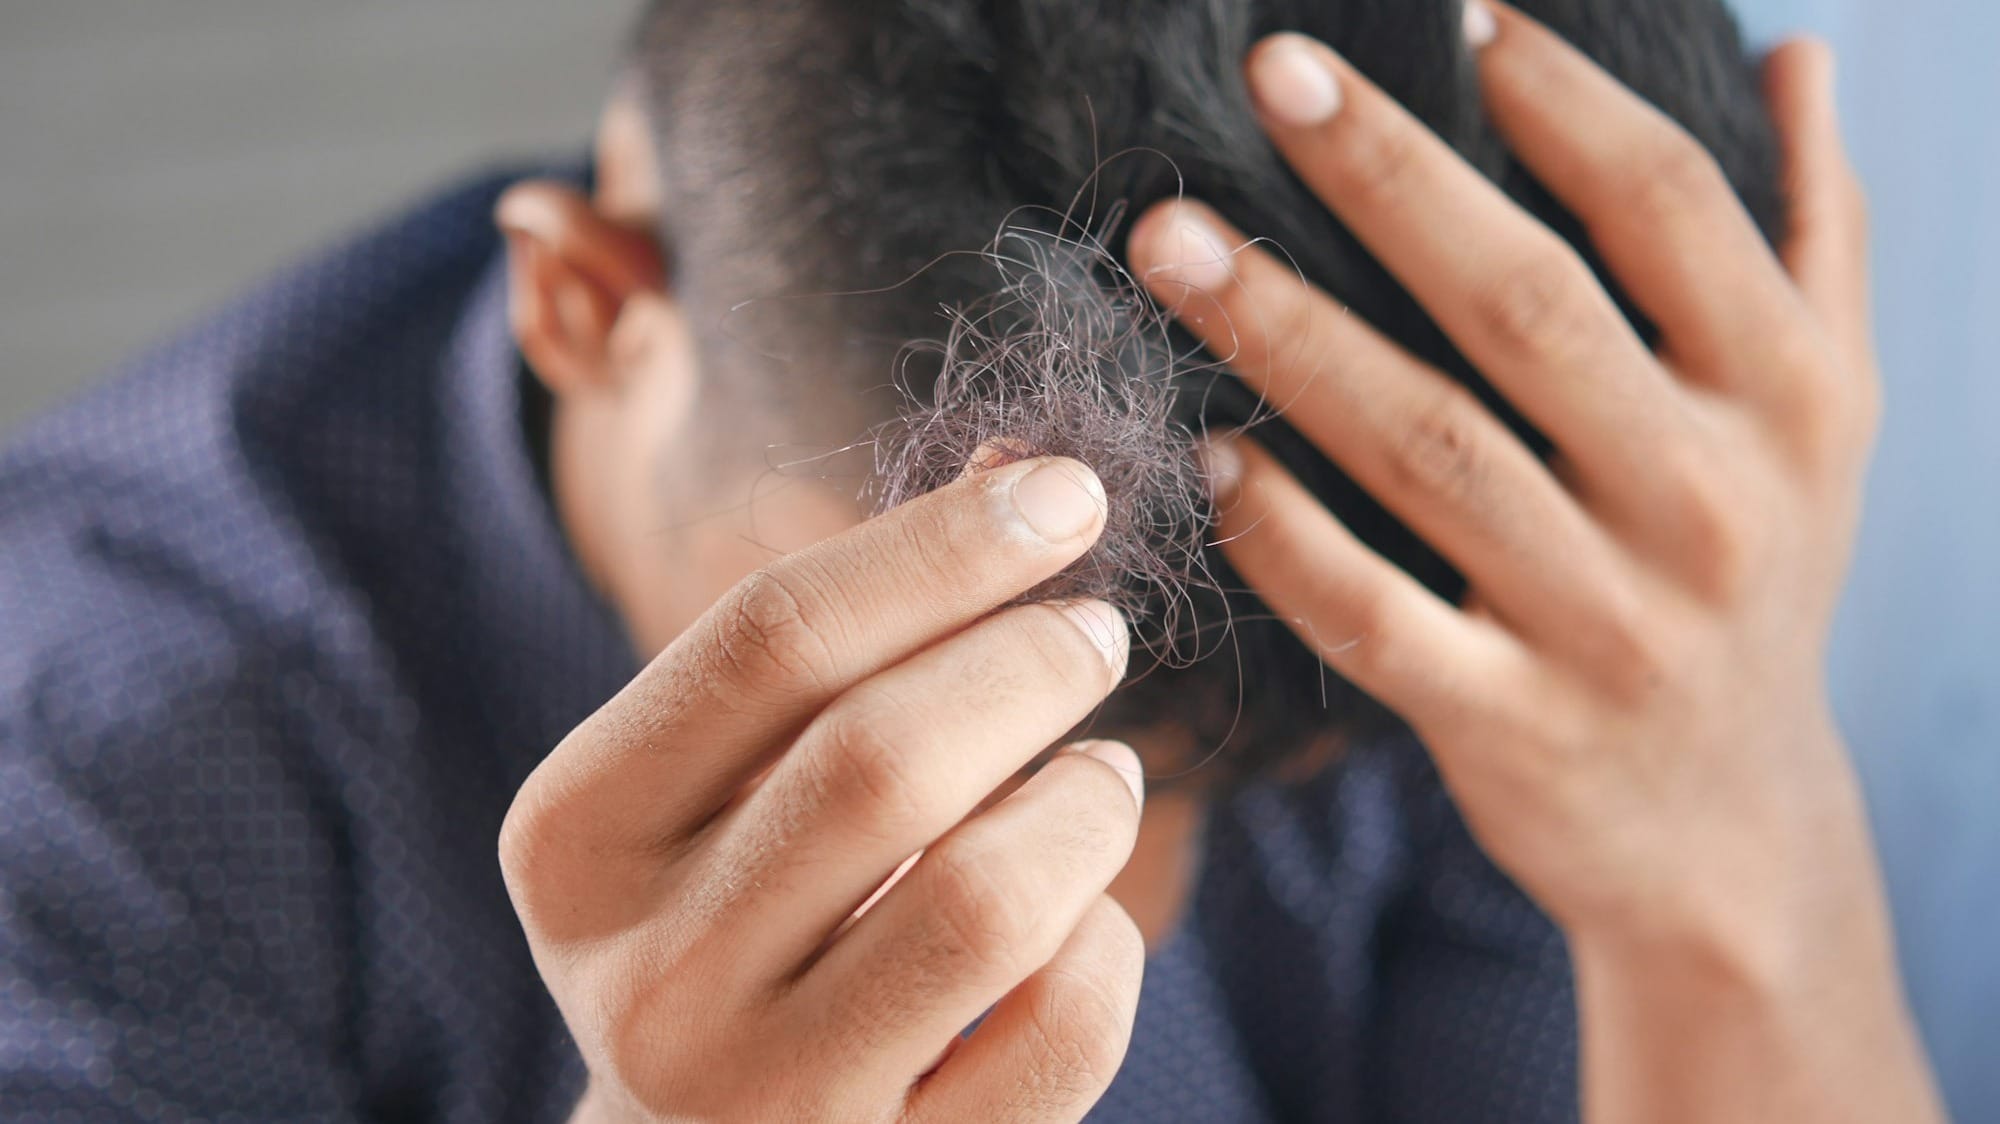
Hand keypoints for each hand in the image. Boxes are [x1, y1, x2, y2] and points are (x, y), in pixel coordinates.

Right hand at [500, 456, 1146, 1122]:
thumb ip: (840, 644)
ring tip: (1100, 775)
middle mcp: (649, 975)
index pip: (770, 639)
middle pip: (884, 758)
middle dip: (1030, 662)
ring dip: (1085, 805)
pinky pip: (1061, 1032)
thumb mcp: (721, 785)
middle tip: (1094, 633)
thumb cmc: (733, 916)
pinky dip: (1107, 944)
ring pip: (989, 898)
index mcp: (579, 836)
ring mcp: (763, 1099)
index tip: (1067, 495)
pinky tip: (1083, 919)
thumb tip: (1027, 482)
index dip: (942, 547)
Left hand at [1128, 7, 1940, 1121]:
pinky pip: (1376, 616)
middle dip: (1387, 178)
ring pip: (1426, 449)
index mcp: (1785, 398)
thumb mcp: (1820, 418)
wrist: (1727, 827)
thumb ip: (1812, 236)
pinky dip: (1285, 535)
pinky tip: (1211, 455)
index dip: (1561, 100)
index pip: (1669, 209)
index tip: (1455, 15)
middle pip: (1527, 306)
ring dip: (1288, 334)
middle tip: (1269, 75)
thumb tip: (1797, 57)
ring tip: (1171, 243)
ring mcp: (1606, 623)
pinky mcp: (1512, 726)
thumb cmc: (1753, 577)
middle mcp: (1707, 501)